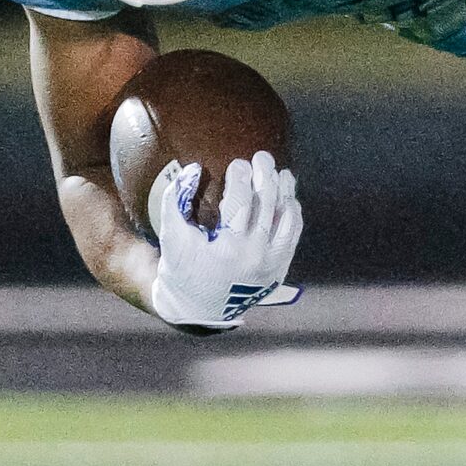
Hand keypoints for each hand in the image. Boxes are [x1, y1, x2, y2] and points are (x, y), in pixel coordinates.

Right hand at [145, 151, 302, 329]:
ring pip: (288, 219)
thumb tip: (195, 169)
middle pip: (269, 205)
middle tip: (262, 157)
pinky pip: (293, 235)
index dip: (241, 178)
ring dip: (286, 192)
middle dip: (266, 176)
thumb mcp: (172, 236)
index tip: (238, 163)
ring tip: (281, 173)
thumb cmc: (181, 267)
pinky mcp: (280, 269)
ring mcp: (272, 263)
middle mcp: (256, 256)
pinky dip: (292, 214)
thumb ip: (175, 200)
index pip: (242, 202)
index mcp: (230, 249)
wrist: (199, 308)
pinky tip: (287, 197)